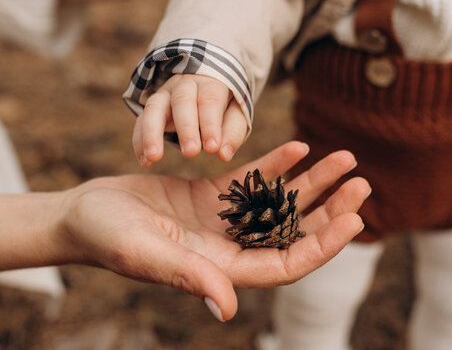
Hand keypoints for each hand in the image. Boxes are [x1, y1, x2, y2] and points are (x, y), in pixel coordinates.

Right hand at [58, 142, 369, 319]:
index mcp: (221, 270)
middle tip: (361, 182)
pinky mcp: (212, 196)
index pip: (286, 264)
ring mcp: (224, 221)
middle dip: (329, 209)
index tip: (354, 219)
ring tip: (343, 158)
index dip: (322, 245)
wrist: (85, 214)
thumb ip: (189, 278)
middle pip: (293, 232)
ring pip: (279, 202)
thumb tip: (228, 310)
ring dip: (312, 182)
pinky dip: (277, 164)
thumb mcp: (146, 255)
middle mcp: (230, 248)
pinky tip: (300, 147)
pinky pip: (253, 179)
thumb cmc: (107, 238)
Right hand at [132, 74, 247, 165]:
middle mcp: (185, 84)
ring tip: (154, 157)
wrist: (206, 88)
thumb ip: (232, 133)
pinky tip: (145, 161)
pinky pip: (140, 121)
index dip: (210, 124)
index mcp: (210, 83)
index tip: (212, 148)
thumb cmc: (225, 106)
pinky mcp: (152, 108)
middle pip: (182, 101)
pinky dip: (139, 141)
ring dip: (152, 133)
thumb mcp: (235, 116)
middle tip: (191, 152)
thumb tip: (223, 155)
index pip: (210, 100)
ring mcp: (165, 94)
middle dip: (185, 127)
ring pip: (154, 108)